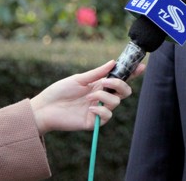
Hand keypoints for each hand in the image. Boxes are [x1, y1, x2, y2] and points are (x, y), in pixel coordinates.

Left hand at [30, 60, 145, 134]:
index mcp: (100, 85)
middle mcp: (102, 97)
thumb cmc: (59, 91)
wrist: (44, 108)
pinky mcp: (94, 122)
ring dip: (104, 96)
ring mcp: (99, 109)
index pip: (120, 79)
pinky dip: (101, 110)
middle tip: (108, 81)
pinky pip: (107, 116)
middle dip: (121, 85)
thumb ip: (97, 72)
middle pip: (124, 92)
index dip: (132, 73)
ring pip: (116, 102)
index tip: (141, 66)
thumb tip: (113, 62)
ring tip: (89, 96)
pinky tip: (89, 108)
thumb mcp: (79, 78)